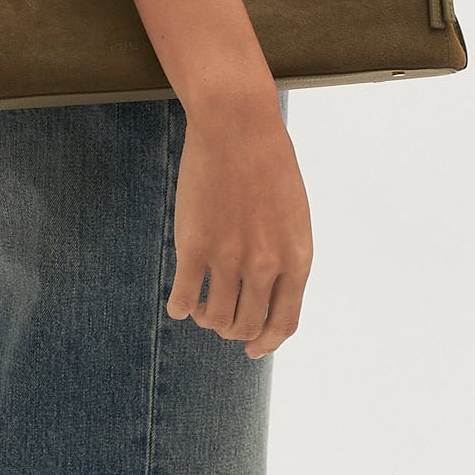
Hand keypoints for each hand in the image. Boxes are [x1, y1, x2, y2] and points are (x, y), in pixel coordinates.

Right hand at [165, 100, 312, 358]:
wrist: (237, 126)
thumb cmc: (267, 162)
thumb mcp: (292, 214)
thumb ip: (285, 254)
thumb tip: (269, 291)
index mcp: (296, 258)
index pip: (284, 322)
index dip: (267, 342)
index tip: (253, 348)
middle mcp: (265, 266)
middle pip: (247, 325)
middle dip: (233, 331)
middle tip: (220, 322)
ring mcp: (229, 258)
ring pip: (215, 318)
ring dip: (207, 320)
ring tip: (200, 308)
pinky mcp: (194, 247)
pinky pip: (184, 298)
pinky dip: (180, 307)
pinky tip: (179, 302)